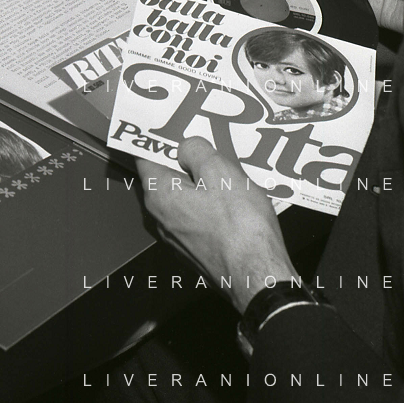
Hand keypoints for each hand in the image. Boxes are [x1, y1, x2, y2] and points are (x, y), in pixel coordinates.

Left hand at [138, 140, 296, 313]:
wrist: (259, 277)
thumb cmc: (239, 224)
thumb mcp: (220, 170)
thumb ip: (195, 150)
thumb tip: (185, 149)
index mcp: (159, 195)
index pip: (144, 156)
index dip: (157, 138)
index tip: (170, 124)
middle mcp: (160, 218)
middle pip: (165, 177)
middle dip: (183, 159)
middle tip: (206, 144)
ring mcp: (176, 238)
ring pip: (183, 198)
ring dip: (200, 183)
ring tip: (225, 169)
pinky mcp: (195, 251)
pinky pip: (196, 217)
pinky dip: (208, 204)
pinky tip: (231, 199)